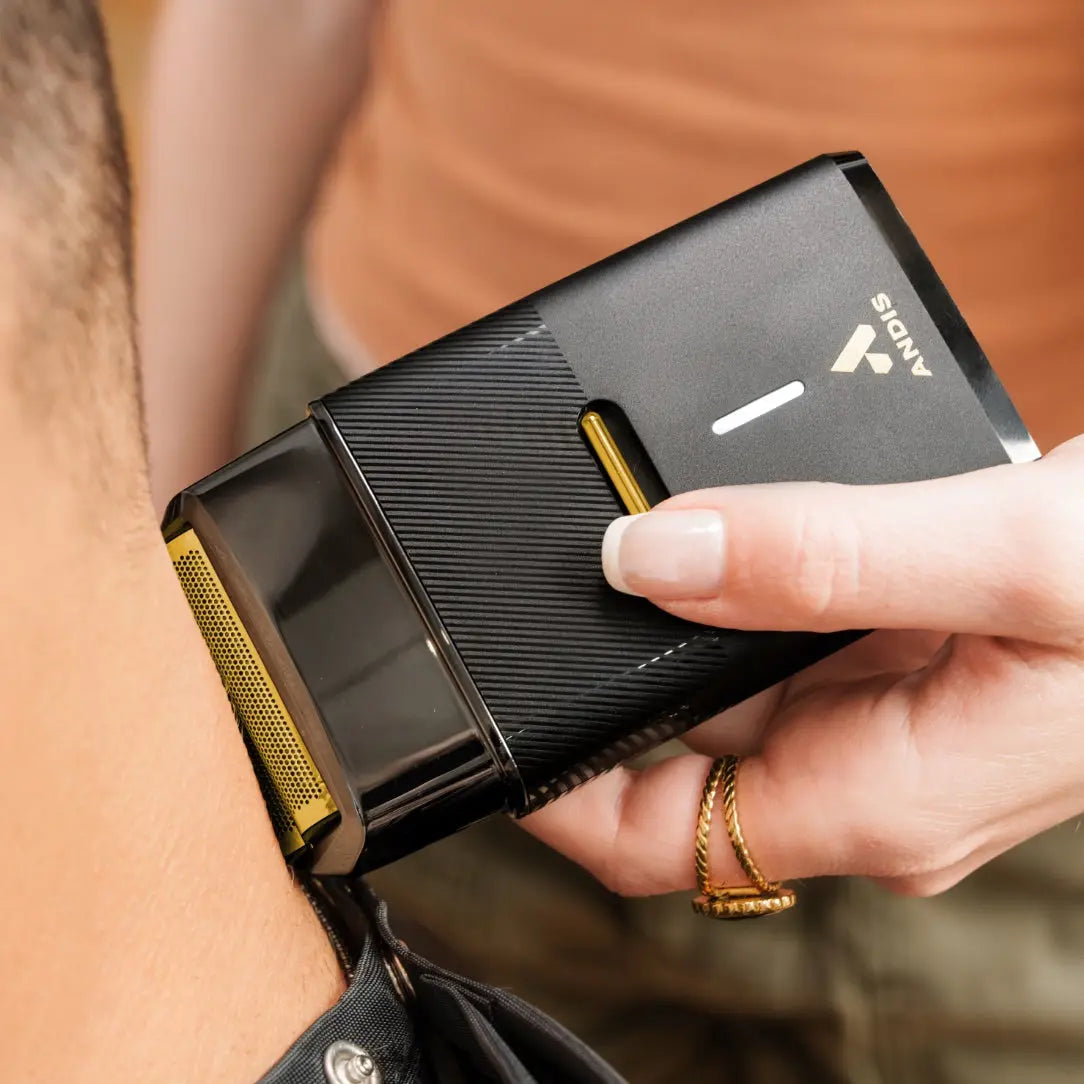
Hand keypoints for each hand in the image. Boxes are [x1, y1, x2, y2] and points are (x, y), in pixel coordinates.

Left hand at [524, 437, 1083, 898]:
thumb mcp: (1004, 564)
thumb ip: (823, 559)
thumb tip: (651, 556)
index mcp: (877, 795)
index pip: (659, 840)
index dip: (554, 795)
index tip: (490, 718)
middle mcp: (861, 770)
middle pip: (671, 754)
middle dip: (598, 676)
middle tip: (539, 582)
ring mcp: (871, 715)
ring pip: (714, 684)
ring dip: (660, 619)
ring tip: (616, 535)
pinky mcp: (886, 658)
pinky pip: (768, 634)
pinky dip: (725, 583)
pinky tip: (710, 524)